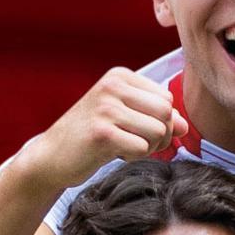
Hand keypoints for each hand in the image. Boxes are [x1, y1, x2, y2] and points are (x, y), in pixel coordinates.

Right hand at [15, 68, 188, 189]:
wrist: (51, 156)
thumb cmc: (89, 136)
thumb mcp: (124, 119)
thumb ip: (155, 118)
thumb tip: (184, 125)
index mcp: (119, 76)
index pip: (167, 98)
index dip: (163, 121)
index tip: (140, 131)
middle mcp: (112, 86)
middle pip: (167, 113)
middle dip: (160, 136)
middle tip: (138, 145)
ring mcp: (106, 108)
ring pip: (158, 131)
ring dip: (148, 148)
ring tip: (124, 148)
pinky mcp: (102, 133)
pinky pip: (142, 148)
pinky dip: (133, 157)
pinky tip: (113, 154)